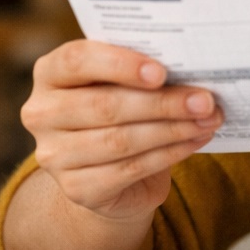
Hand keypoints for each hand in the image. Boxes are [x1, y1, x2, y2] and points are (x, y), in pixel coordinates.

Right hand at [20, 39, 222, 221]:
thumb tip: (193, 69)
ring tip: (208, 119)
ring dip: (172, 129)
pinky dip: (169, 154)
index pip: (77, 61)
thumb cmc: (121, 111)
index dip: (120, 64)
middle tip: (204, 100)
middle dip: (162, 103)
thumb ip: (141, 71)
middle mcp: (42, 113)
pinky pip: (130, 169)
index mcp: (50, 73)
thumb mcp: (123, 83)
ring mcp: (54, 155)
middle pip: (105, 106)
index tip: (161, 72)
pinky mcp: (77, 189)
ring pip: (120, 140)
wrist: (109, 173)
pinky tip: (195, 141)